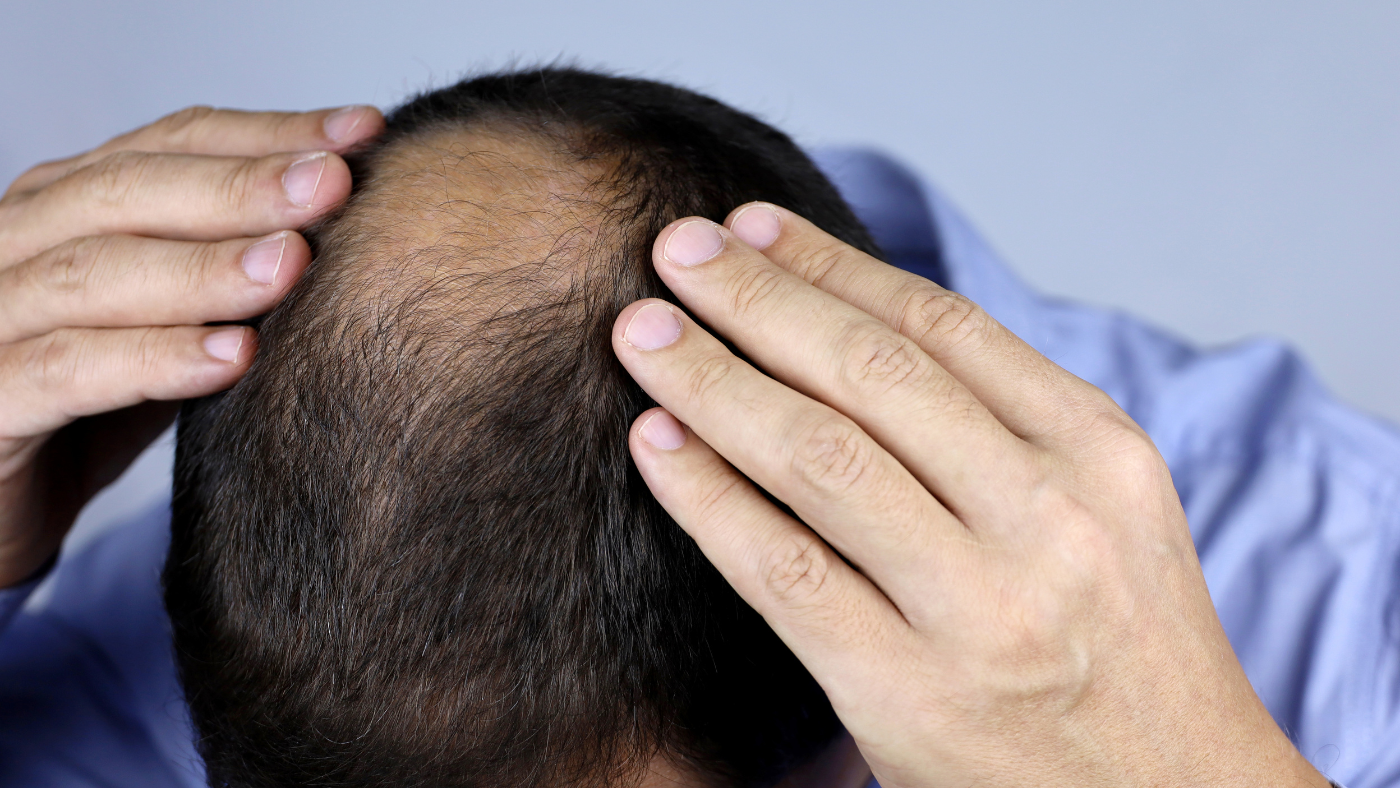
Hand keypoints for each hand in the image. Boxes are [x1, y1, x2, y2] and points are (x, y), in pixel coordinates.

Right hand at [0, 105, 383, 586]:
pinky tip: (232, 358)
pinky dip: (153, 359)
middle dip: (240, 186)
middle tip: (333, 182)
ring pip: (93, 272)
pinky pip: (67, 369)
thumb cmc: (87, 411)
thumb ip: (230, 279)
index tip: (364, 133)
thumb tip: (349, 228)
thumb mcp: (168, 325)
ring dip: (202, 267)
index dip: (268, 134)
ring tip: (292, 265)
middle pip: (127, 191)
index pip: (170, 145)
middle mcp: (14, 242)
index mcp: (64, 206)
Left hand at [612, 205, 1328, 786]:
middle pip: (869, 372)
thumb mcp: (1105, 509)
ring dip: (711, 378)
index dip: (830, 264)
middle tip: (677, 250)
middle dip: (757, 297)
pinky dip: (705, 496)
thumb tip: (849, 322)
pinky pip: (782, 570)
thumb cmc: (1122, 645)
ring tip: (642, 331)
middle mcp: (1046, 518)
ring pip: (816, 455)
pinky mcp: (905, 695)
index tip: (754, 228)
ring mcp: (978, 610)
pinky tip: (656, 444)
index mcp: (1098, 453)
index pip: (939, 324)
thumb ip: (1002, 422)